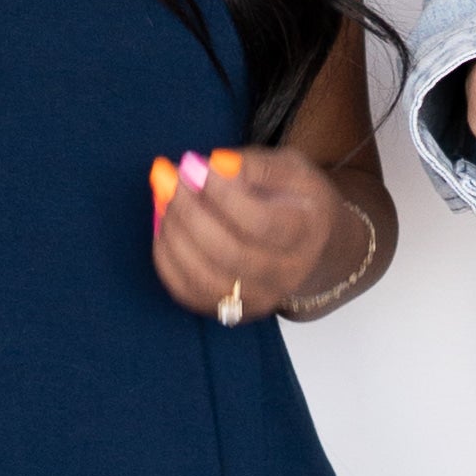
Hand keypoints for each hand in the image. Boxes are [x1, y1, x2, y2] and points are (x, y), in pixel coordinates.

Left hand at [150, 143, 358, 321]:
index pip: (260, 222)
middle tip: (172, 179)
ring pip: (203, 276)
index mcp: (306, 234)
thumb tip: (214, 165)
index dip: (222, 195)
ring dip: (174, 234)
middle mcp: (286, 274)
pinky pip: (186, 291)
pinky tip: (166, 226)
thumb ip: (255, 165)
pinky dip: (166, 256)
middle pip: (229, 253)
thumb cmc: (294, 199)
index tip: (199, 165)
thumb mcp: (290, 168)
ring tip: (165, 198)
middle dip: (190, 212)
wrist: (310, 245)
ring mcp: (258, 298)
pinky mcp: (230, 310)